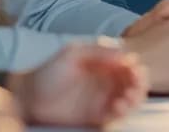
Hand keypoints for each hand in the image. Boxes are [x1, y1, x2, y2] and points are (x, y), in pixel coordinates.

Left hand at [7, 40, 146, 125]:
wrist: (29, 98)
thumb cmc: (48, 73)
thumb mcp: (72, 54)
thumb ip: (97, 50)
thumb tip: (124, 52)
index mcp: (104, 66)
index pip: (129, 66)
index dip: (136, 67)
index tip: (134, 68)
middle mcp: (106, 83)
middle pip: (134, 84)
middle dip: (140, 84)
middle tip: (135, 83)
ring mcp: (103, 101)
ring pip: (130, 102)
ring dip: (135, 100)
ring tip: (125, 98)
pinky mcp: (97, 118)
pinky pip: (117, 117)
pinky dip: (123, 113)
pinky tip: (117, 107)